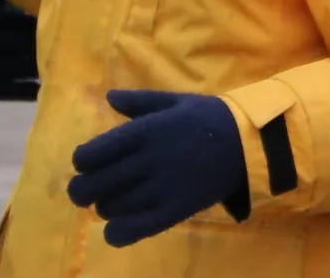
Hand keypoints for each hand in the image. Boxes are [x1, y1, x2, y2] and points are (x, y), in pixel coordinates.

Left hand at [67, 89, 247, 244]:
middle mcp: (146, 160)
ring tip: (116, 202)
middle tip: (90, 190)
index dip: (81, 162)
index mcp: (142, 131)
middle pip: (92, 186)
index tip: (88, 164)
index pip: (89, 155)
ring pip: (109, 209)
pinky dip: (117, 233)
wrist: (248, 142)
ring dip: (105, 208)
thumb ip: (138, 102)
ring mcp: (159, 188)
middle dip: (82, 191)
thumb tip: (108, 97)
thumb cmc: (208, 117)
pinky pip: (132, 230)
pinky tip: (119, 227)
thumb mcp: (174, 101)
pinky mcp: (173, 211)